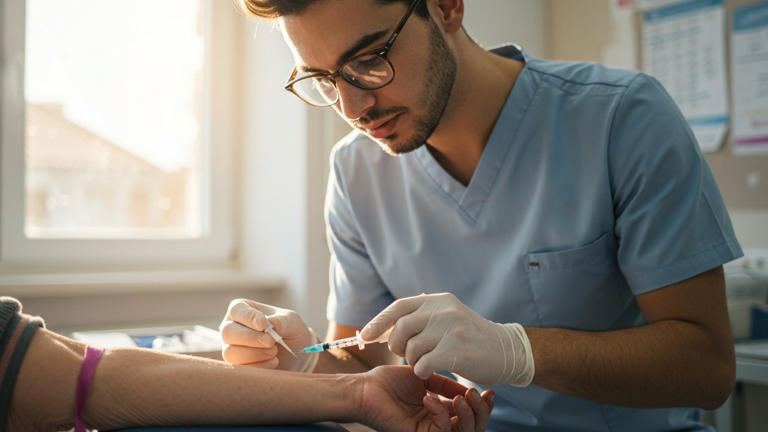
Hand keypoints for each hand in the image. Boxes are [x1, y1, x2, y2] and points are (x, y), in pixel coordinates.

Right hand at [219, 298, 317, 370]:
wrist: (296, 353)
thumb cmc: (290, 331)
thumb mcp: (291, 321)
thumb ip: (282, 321)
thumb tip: (271, 323)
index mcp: (242, 309)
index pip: (237, 310)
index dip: (249, 318)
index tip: (264, 325)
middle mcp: (231, 327)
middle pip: (228, 332)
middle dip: (252, 338)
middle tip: (271, 342)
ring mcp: (231, 347)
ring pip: (230, 352)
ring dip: (256, 354)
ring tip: (274, 351)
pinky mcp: (236, 365)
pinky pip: (239, 368)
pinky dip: (259, 366)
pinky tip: (273, 361)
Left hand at [357, 365, 493, 431]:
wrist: (365, 388)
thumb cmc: (389, 382)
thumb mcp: (425, 377)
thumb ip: (445, 384)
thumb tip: (468, 388)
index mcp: (440, 413)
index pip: (470, 415)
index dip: (483, 406)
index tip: (488, 390)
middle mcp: (437, 425)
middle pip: (473, 428)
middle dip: (480, 411)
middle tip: (476, 393)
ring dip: (465, 413)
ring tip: (460, 396)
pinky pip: (441, 429)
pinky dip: (440, 412)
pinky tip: (430, 398)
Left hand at [361, 293, 533, 385]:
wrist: (506, 350)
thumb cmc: (470, 338)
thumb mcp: (446, 317)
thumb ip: (419, 318)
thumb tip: (382, 326)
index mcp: (437, 300)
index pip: (399, 307)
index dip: (379, 322)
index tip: (365, 336)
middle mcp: (443, 310)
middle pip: (401, 329)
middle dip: (397, 346)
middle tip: (407, 354)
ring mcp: (451, 328)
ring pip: (412, 349)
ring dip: (414, 361)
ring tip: (426, 362)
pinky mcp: (458, 349)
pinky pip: (424, 364)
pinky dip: (423, 371)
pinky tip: (431, 370)